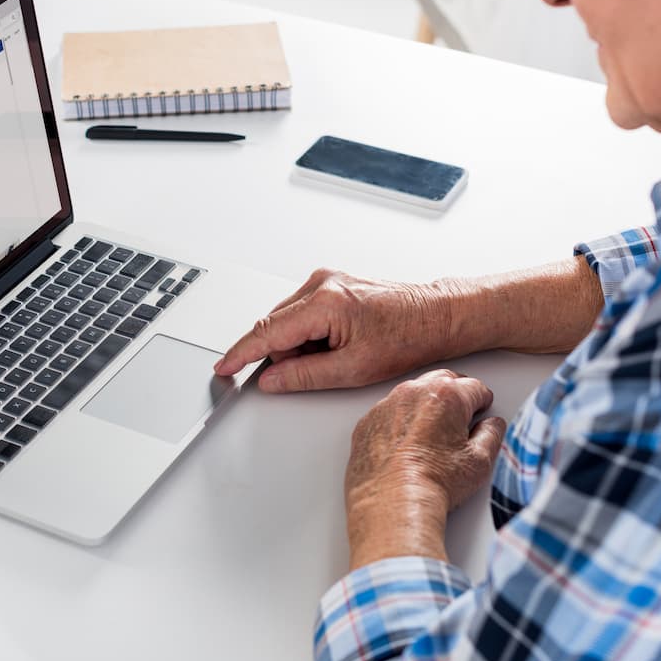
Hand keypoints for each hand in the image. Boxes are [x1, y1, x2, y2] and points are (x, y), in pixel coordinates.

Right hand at [213, 268, 458, 391]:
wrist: (436, 317)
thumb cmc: (407, 338)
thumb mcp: (352, 369)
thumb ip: (303, 376)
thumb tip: (272, 380)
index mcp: (324, 303)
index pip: (267, 332)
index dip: (241, 354)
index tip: (224, 367)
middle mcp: (321, 284)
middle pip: (276, 327)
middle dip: (286, 354)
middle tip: (320, 369)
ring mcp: (325, 280)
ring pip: (288, 322)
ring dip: (300, 344)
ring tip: (338, 354)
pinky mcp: (331, 284)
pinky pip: (302, 313)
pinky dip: (310, 334)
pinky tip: (336, 343)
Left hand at [344, 369, 506, 566]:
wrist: (392, 504)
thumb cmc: (434, 483)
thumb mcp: (480, 461)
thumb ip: (491, 435)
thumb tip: (492, 426)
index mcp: (446, 395)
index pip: (474, 387)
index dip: (482, 400)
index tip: (482, 408)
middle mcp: (412, 393)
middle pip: (442, 381)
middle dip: (455, 394)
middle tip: (461, 415)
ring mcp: (385, 406)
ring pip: (412, 395)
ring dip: (425, 405)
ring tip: (433, 432)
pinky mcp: (366, 423)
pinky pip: (388, 413)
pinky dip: (398, 422)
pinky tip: (407, 445)